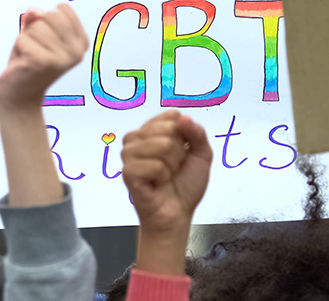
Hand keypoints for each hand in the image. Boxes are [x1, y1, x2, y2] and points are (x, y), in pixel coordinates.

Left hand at [0, 4, 87, 109]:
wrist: (21, 95)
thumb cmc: (30, 60)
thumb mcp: (37, 32)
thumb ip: (37, 17)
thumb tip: (34, 11)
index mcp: (81, 41)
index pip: (62, 8)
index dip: (47, 18)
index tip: (46, 38)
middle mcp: (76, 51)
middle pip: (49, 14)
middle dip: (35, 27)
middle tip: (36, 47)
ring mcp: (61, 58)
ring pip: (35, 26)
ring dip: (26, 39)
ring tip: (30, 55)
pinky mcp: (42, 62)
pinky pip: (22, 39)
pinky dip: (18, 48)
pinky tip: (24, 62)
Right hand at [122, 111, 211, 275]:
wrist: (177, 213)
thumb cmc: (186, 184)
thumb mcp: (201, 154)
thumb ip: (197, 133)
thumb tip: (183, 117)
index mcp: (152, 129)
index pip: (172, 115)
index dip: (184, 135)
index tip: (182, 152)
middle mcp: (137, 137)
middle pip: (169, 129)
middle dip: (180, 152)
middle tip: (174, 168)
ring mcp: (129, 153)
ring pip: (163, 145)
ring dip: (172, 166)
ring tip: (166, 176)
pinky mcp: (127, 171)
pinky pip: (156, 165)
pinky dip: (163, 177)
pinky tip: (157, 184)